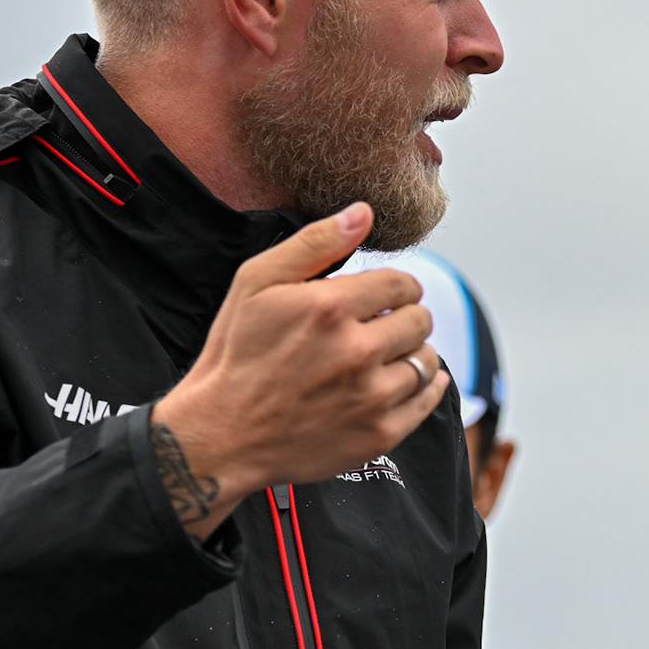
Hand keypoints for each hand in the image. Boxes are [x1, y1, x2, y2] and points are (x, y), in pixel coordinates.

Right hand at [149, 202, 450, 537]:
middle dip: (402, 318)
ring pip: (427, 359)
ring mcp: (371, 397)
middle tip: (376, 328)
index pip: (403, 285)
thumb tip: (364, 212)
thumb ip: (315, 242)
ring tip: (381, 357)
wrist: (220, 435)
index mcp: (329, 308)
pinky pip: (428, 399)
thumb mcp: (256, 283)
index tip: (380, 299)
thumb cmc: (237, 353)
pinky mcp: (380, 434)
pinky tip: (399, 380)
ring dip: (411, 353)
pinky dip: (424, 387)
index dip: (394, 288)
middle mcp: (357, 352)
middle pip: (420, 320)